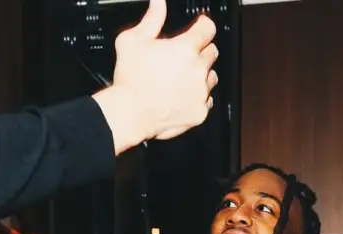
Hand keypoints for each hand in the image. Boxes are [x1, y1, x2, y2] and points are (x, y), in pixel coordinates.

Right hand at [93, 0, 217, 152]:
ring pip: (211, 77)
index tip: (199, 27)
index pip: (208, 28)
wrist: (130, 115)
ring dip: (202, 74)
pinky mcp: (200, 112)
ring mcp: (200, 93)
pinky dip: (199, 97)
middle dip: (201, 51)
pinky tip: (183, 95)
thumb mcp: (133, 40)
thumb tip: (158, 2)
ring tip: (182, 78)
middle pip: (212, 52)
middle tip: (183, 57)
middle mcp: (197, 70)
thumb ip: (152, 18)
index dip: (203, 25)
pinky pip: (208, 100)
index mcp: (185, 49)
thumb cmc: (130, 79)